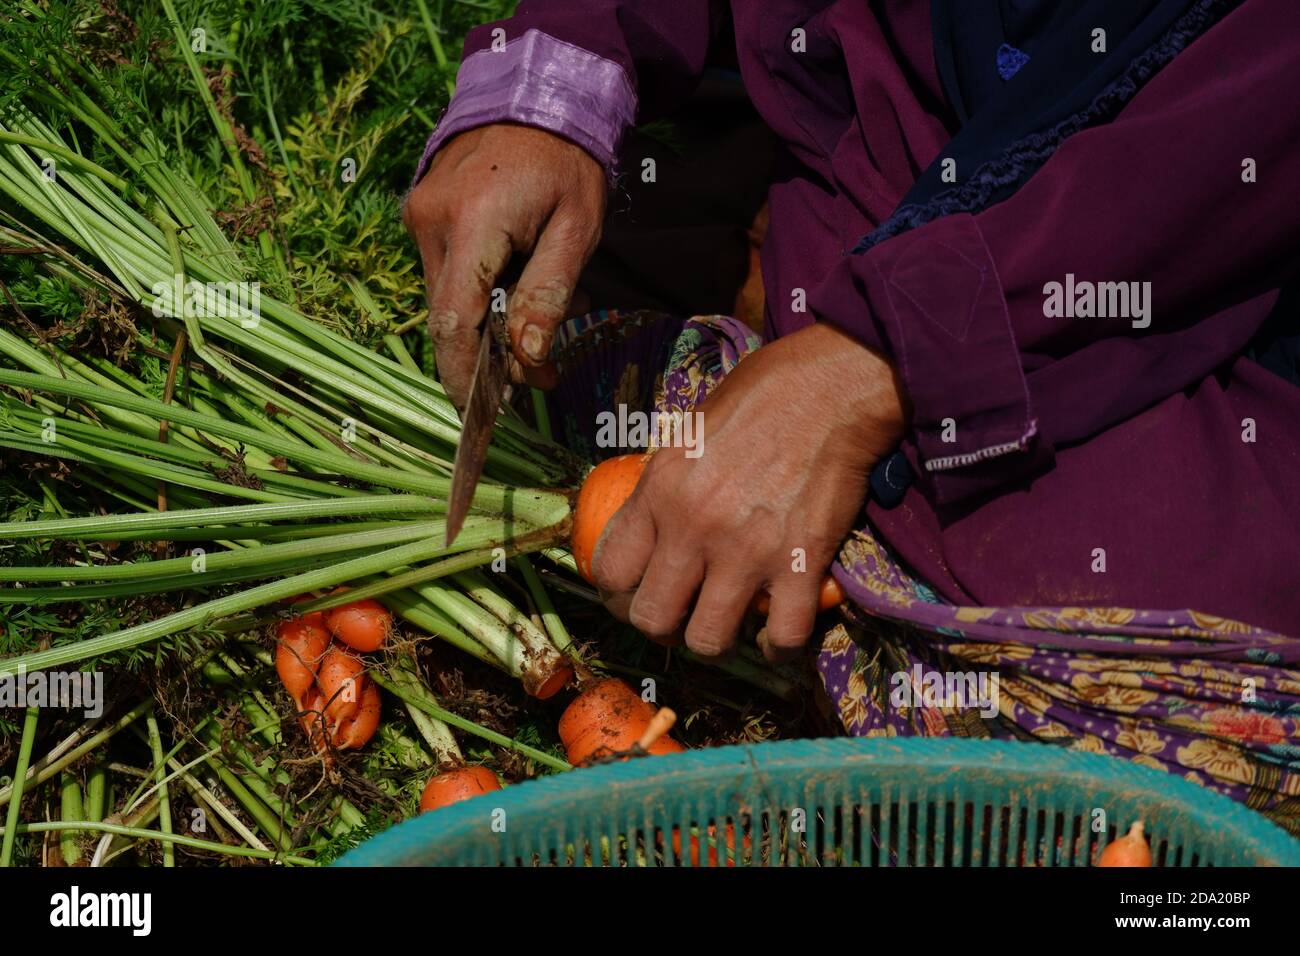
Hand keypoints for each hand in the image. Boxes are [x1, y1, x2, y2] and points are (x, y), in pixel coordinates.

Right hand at [403, 124, 606, 411]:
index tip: (481, 417)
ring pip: (446, 300)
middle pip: (449, 318)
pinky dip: (479, 295)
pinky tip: (516, 287)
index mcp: (473, 224)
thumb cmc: (567, 163)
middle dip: (489, 358)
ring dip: (488, 326)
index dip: (462, 377)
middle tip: (540, 374)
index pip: (454, 322)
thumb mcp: (577, 231)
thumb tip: (527, 358)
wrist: (535, 94)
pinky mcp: (421, 215)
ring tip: (540, 322)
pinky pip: (445, 274)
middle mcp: (431, 223)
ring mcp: (420, 217)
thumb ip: (549, 295)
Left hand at [591, 322, 907, 660]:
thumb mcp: (687, 430)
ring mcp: (747, 551)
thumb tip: (651, 518)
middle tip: (682, 615)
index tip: (635, 594)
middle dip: (662, 626)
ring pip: (707, 641)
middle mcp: (694, 527)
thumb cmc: (761, 395)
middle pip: (650, 618)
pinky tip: (778, 634)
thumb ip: (664, 483)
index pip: (610, 570)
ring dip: (716, 640)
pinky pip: (783, 636)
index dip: (617, 594)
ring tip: (729, 624)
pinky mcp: (801, 564)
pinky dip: (781, 646)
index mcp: (660, 490)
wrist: (832, 387)